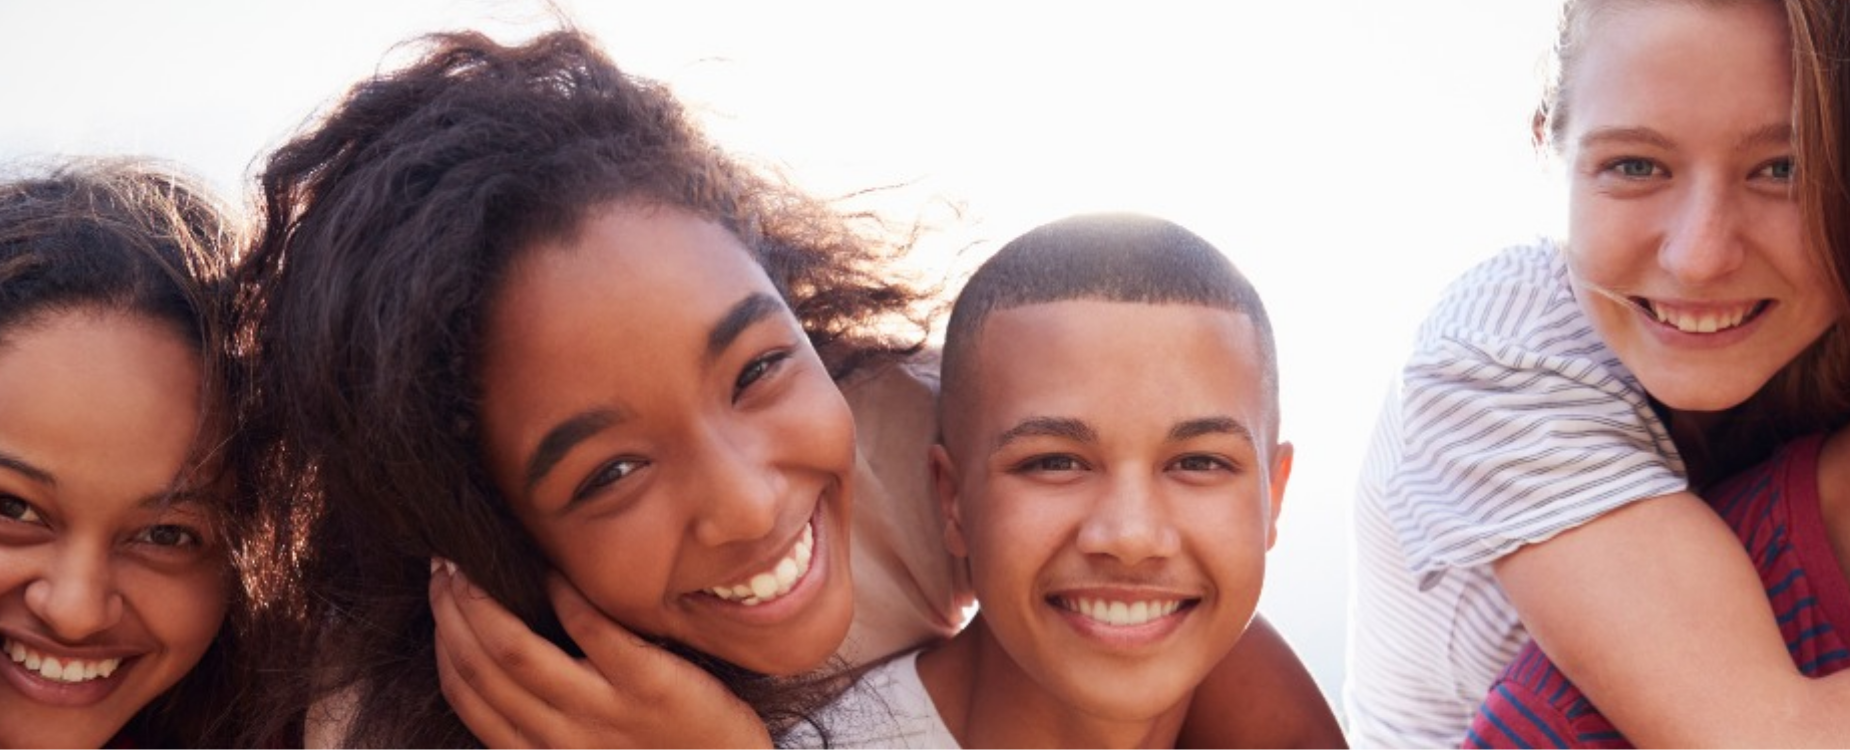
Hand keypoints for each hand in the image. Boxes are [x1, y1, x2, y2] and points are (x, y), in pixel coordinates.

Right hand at [431, 562, 772, 747]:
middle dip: (451, 612)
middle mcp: (563, 737)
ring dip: (483, 602)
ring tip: (471, 562)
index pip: (468, 696)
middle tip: (442, 566)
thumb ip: (546, 718)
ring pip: (517, 652)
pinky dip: (562, 595)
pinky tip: (549, 567)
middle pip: (482, 667)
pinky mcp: (649, 683)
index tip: (437, 601)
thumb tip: (503, 661)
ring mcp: (605, 711)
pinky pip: (592, 631)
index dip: (443, 644)